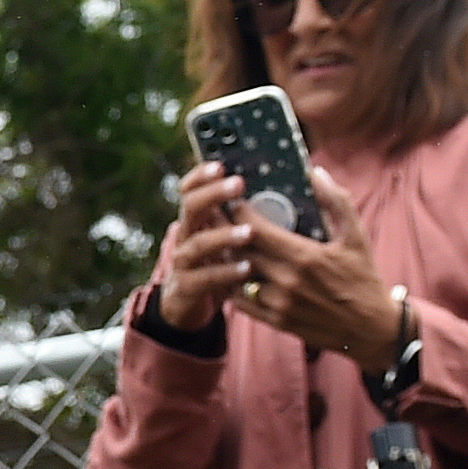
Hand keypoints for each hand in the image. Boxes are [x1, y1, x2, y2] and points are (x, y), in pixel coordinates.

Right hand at [148, 164, 255, 335]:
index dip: (201, 175)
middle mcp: (187, 234)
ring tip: (249, 231)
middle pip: (191, 207)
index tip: (221, 164)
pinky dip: (226, 272)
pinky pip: (205, 278)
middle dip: (213, 194)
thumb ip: (246, 215)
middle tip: (239, 184)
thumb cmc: (220, 261)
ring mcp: (184, 261)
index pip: (191, 188)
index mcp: (197, 218)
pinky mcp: (187, 287)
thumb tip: (283, 191)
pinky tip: (246, 268)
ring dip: (224, 235)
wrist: (186, 303)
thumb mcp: (228, 236)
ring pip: (199, 243)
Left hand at [224, 172, 406, 370]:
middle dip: (225, 229)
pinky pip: (242, 301)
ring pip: (237, 275)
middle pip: (241, 250)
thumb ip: (336, 201)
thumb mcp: (356, 237)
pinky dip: (231, 283)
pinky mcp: (277, 322)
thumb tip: (315, 172)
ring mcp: (280, 304)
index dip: (237, 211)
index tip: (230, 197)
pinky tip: (228, 269)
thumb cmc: (364, 278)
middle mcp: (288, 281)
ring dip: (226, 257)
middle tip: (215, 213)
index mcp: (304, 257)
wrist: (372, 330)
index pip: (256, 229)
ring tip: (217, 239)